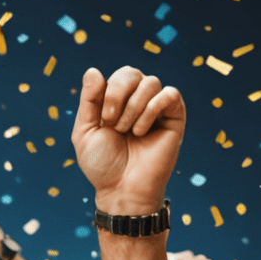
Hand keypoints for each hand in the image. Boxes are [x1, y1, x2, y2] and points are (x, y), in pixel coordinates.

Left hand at [73, 65, 184, 212]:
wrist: (121, 189)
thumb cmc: (102, 165)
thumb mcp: (85, 131)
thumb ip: (88, 101)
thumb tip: (93, 70)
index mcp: (118, 101)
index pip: (118, 76)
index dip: (108, 91)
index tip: (103, 120)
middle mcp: (138, 101)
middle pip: (133, 73)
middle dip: (118, 95)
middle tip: (112, 123)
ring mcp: (158, 109)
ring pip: (151, 82)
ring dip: (134, 108)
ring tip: (127, 132)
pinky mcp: (174, 118)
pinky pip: (170, 94)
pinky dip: (152, 109)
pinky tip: (141, 131)